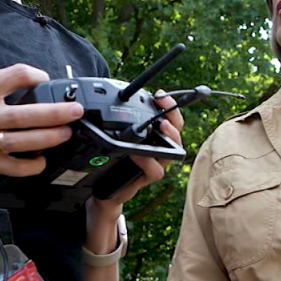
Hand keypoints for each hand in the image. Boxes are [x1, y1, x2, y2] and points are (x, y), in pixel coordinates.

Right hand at [0, 64, 82, 180]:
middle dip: (56, 113)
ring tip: (65, 133)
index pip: (16, 76)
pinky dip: (35, 163)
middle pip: (26, 114)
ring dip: (51, 137)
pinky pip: (19, 167)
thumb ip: (3, 81)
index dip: (38, 76)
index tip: (48, 81)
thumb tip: (38, 79)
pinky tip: (42, 157)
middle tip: (75, 111)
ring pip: (25, 141)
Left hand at [91, 89, 185, 207]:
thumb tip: (107, 98)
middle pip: (176, 130)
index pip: (168, 117)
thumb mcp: (116, 136)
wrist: (104, 185)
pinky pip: (155, 170)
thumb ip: (119, 122)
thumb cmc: (113, 158)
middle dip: (174, 116)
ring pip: (173, 150)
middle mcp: (158, 147)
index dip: (169, 104)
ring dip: (170, 136)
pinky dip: (148, 161)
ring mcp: (156, 162)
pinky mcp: (148, 177)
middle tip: (164, 106)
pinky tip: (137, 153)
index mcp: (153, 135)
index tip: (160, 95)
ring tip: (162, 125)